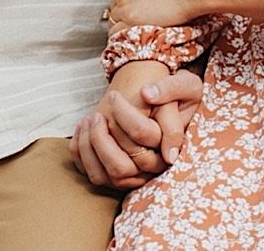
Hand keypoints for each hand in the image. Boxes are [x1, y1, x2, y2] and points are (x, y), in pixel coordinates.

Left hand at [70, 66, 204, 189]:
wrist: (161, 101)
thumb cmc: (173, 94)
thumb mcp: (182, 86)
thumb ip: (169, 89)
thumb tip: (147, 94)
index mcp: (168, 148)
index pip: (142, 136)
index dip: (124, 115)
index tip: (114, 96)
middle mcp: (151, 168)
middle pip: (120, 167)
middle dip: (101, 139)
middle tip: (98, 115)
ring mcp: (132, 175)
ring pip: (103, 176)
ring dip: (89, 147)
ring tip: (89, 120)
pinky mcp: (116, 174)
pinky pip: (91, 173)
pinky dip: (80, 153)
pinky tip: (84, 128)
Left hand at [109, 0, 200, 27]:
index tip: (139, 0)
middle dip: (127, 5)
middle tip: (143, 12)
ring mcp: (124, 0)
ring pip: (116, 14)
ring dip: (126, 19)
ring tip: (141, 24)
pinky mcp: (131, 16)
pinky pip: (117, 29)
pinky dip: (124, 31)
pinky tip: (134, 32)